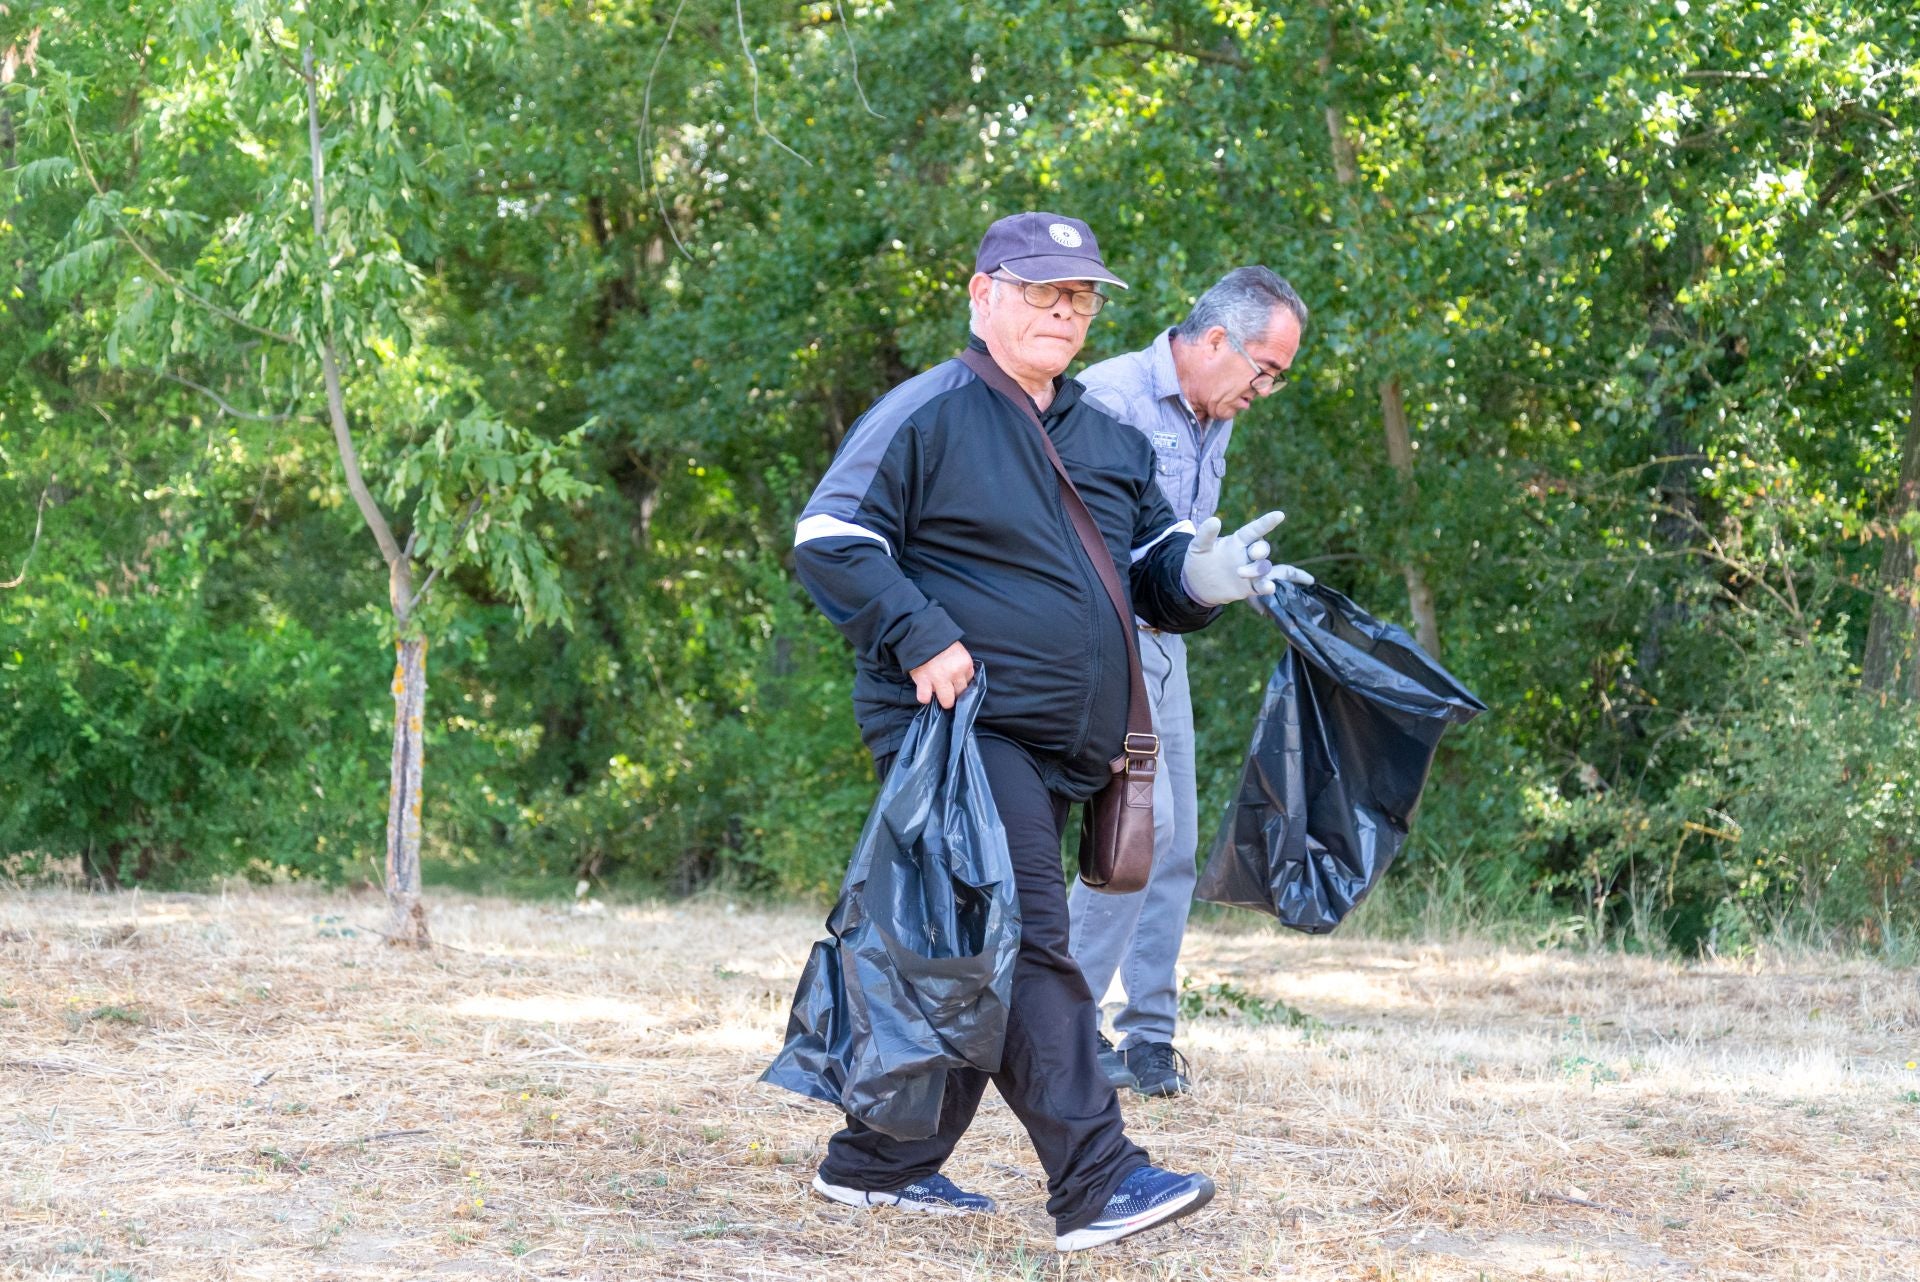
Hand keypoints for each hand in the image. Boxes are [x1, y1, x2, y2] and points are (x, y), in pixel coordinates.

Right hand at [909, 640, 973, 708]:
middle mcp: (955, 673)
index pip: (969, 681)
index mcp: (965, 663)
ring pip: (947, 701)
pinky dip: (924, 696)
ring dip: (942, 699)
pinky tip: (924, 691)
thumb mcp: (957, 650)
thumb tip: (961, 679)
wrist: (920, 633)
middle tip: (947, 687)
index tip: (955, 679)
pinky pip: (925, 698)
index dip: (961, 680)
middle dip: (954, 692)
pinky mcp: (923, 681)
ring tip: (937, 692)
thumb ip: (960, 664)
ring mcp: (939, 678)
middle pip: (960, 693)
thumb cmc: (939, 641)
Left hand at [1181, 511, 1312, 604]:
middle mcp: (1247, 554)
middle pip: (1262, 549)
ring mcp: (1250, 571)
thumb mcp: (1197, 547)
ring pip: (1264, 567)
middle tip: (1253, 554)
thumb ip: (1205, 534)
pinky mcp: (1250, 587)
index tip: (1279, 515)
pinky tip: (1269, 588)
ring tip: (1240, 573)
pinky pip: (1263, 586)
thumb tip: (1214, 519)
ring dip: (1258, 570)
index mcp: (1237, 541)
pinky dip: (1268, 587)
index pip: (1254, 530)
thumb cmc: (1198, 561)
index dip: (1267, 522)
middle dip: (1261, 550)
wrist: (1196, 586)